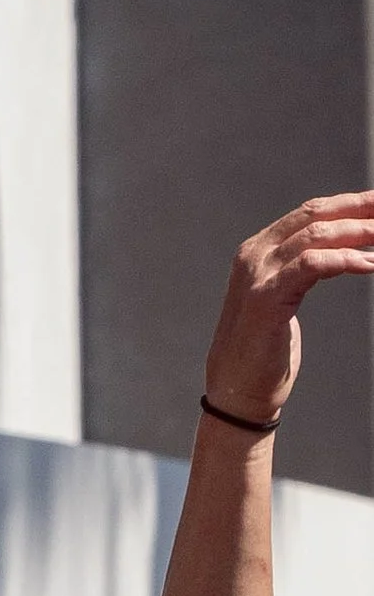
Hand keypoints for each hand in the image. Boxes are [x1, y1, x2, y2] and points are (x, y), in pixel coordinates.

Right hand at [204, 192, 373, 426]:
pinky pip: (312, 266)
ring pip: (315, 237)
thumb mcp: (284, 299)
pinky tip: (369, 263)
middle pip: (314, 216)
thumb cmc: (264, 352)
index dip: (349, 204)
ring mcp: (257, 274)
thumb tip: (343, 255)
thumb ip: (303, 271)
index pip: (309, 213)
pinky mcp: (266, 297)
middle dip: (358, 209)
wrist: (236, 391)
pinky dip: (345, 260)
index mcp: (259, 250)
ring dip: (359, 233)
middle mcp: (255, 254)